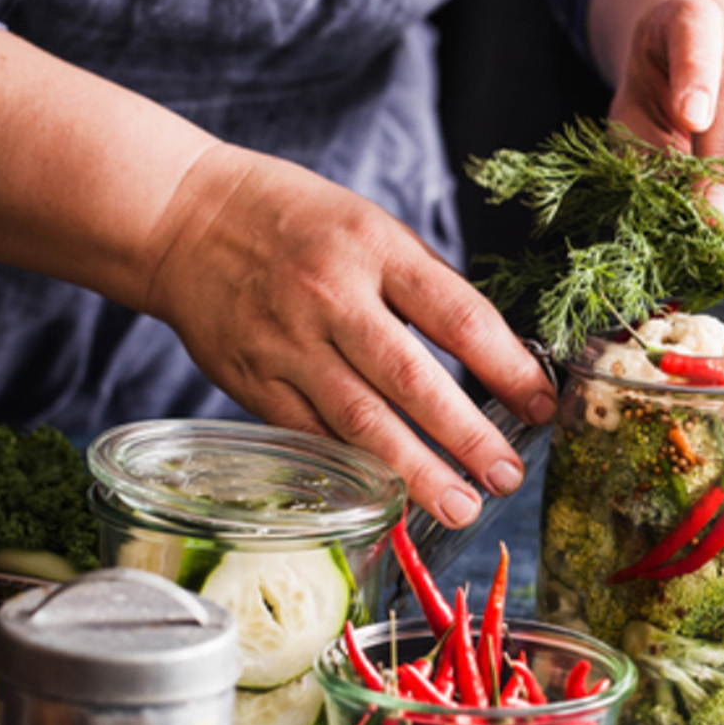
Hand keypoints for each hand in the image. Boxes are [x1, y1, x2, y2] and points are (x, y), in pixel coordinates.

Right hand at [142, 144, 556, 528]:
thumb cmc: (295, 220)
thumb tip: (493, 353)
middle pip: (413, 380)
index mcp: (376, 250)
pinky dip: (354, 470)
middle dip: (467, 437)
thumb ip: (424, 287)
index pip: (458, 317)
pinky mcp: (253, 382)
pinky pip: (313, 436)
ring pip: (361, 421)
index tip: (542, 406)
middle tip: (507, 477)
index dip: (508, 368)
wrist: (181, 216)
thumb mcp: (371, 226)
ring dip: (416, 473)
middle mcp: (333, 298)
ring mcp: (289, 344)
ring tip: (460, 507)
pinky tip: (389, 498)